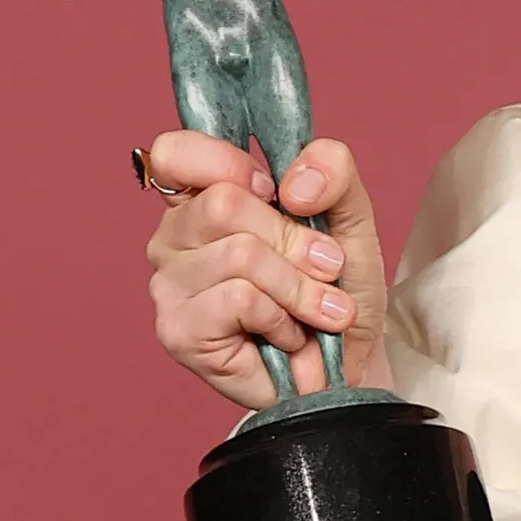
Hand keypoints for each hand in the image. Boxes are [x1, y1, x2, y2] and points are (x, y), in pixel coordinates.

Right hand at [144, 129, 387, 410]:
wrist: (351, 367)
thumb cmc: (337, 291)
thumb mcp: (349, 215)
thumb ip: (332, 170)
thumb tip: (294, 184)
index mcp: (200, 197)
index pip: (175, 153)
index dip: (231, 165)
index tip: (279, 194)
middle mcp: (174, 238)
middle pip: (224, 204)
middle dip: (292, 240)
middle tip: (325, 270)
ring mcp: (169, 285)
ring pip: (240, 255)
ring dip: (298, 288)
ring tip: (318, 312)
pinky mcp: (179, 331)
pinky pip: (241, 300)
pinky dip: (282, 319)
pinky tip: (289, 336)